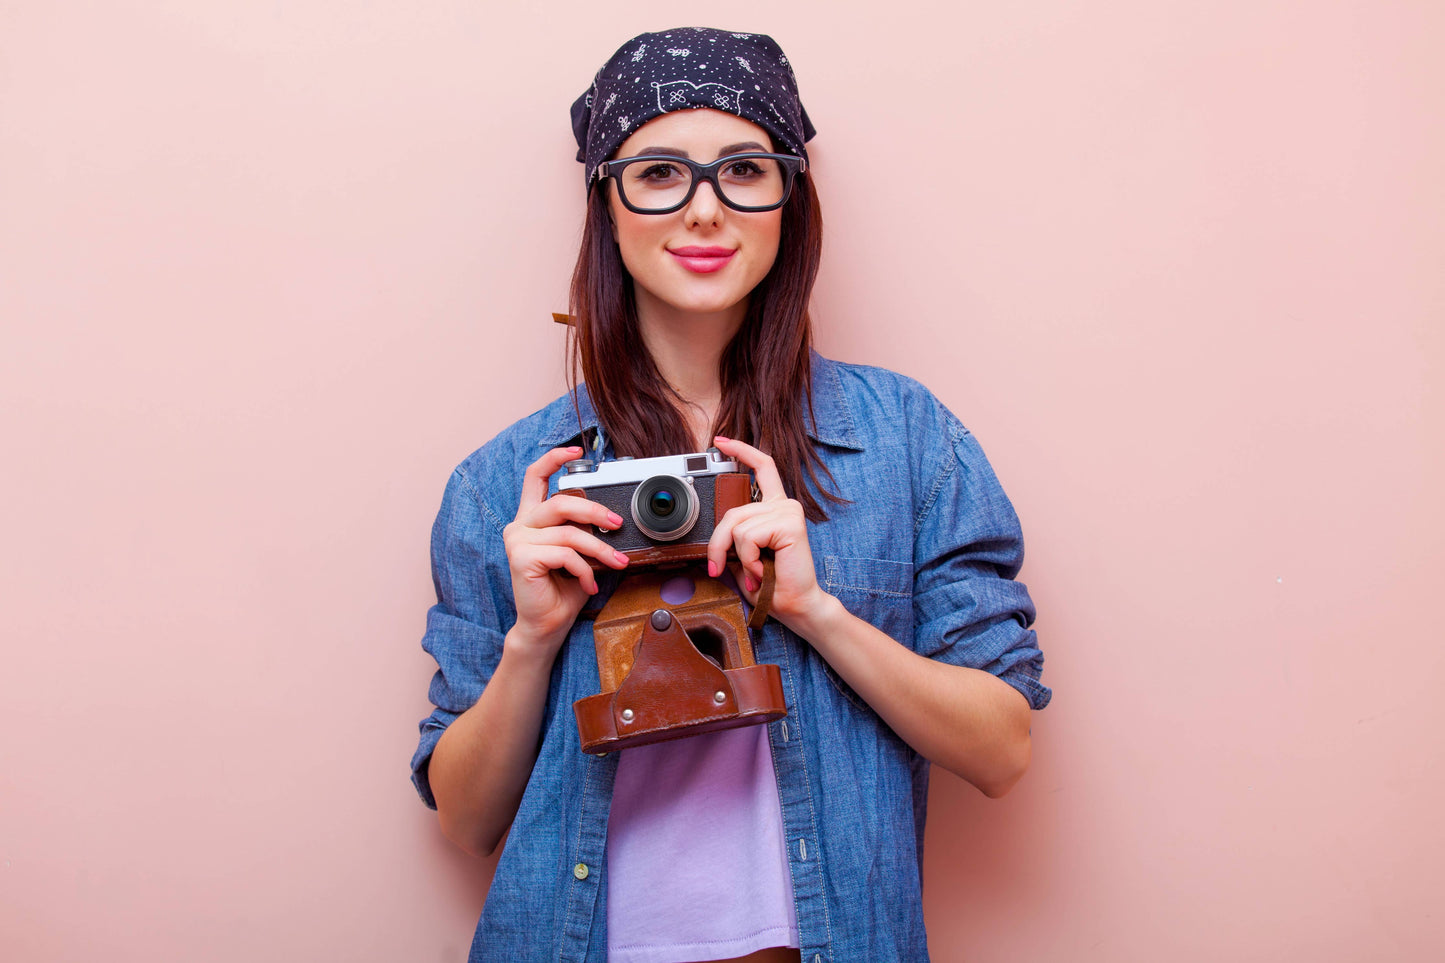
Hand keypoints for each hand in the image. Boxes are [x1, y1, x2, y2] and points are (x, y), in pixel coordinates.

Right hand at [502, 446, 629, 654]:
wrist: (548, 626)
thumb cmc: (564, 590)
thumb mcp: (580, 553)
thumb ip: (586, 531)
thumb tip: (613, 517)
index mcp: (533, 519)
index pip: (536, 477)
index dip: (554, 458)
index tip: (576, 450)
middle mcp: (521, 525)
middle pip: (561, 502)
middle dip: (595, 511)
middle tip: (617, 524)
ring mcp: (518, 540)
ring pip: (569, 532)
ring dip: (599, 548)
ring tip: (615, 563)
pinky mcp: (521, 557)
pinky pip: (565, 554)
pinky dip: (584, 569)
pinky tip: (589, 583)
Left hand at [705, 435, 830, 628]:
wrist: (795, 606)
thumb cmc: (771, 585)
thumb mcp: (743, 556)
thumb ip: (733, 536)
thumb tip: (713, 532)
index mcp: (775, 508)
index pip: (761, 468)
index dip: (741, 451)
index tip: (721, 441)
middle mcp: (784, 505)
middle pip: (732, 512)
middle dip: (718, 544)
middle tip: (719, 568)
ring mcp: (788, 511)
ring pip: (737, 526)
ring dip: (738, 556)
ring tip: (755, 572)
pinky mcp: (789, 522)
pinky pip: (748, 536)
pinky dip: (748, 559)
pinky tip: (762, 570)